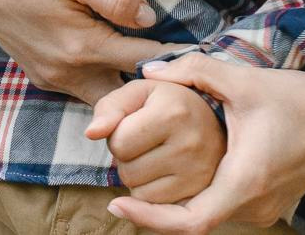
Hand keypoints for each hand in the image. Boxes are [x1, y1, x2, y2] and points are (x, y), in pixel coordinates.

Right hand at [0, 0, 170, 104]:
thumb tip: (152, 19)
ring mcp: (50, 78)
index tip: (200, 54)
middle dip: (151, 89)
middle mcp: (66, 73)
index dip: (172, 57)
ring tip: (154, 69)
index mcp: (80, 48)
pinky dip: (103, 82)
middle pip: (123, 95)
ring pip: (101, 96)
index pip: (142, 61)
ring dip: (126, 87)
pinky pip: (81, 88)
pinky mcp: (39, 73)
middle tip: (180, 72)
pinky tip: (115, 63)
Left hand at [86, 78, 224, 203]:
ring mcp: (199, 173)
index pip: (118, 143)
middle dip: (127, 159)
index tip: (135, 124)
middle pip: (127, 172)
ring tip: (158, 155)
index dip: (117, 135)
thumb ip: (110, 106)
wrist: (214, 120)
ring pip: (139, 196)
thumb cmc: (168, 104)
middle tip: (148, 142)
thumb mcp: (139, 92)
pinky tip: (166, 173)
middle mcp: (190, 144)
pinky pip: (157, 211)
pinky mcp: (202, 196)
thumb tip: (91, 133)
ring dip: (139, 180)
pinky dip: (152, 196)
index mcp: (173, 112)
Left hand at [104, 54, 304, 232]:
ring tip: (144, 178)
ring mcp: (266, 210)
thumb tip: (148, 72)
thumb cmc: (301, 97)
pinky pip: (225, 209)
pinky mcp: (270, 204)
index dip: (149, 218)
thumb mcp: (244, 79)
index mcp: (246, 180)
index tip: (117, 203)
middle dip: (155, 208)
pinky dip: (199, 197)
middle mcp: (256, 205)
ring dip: (177, 203)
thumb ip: (193, 71)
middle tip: (121, 184)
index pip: (189, 222)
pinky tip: (181, 175)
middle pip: (193, 222)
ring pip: (209, 216)